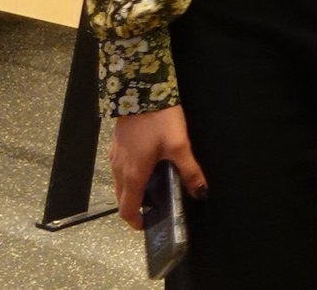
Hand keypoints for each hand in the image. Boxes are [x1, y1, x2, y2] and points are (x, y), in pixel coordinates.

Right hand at [110, 106, 206, 229]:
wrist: (140, 92)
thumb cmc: (158, 120)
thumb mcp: (179, 146)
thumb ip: (190, 171)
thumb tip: (201, 192)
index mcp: (133, 175)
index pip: (127, 209)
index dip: (136, 221)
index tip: (148, 224)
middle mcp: (119, 170)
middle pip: (122, 199)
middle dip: (135, 208)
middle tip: (155, 208)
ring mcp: (115, 158)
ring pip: (120, 184)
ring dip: (133, 192)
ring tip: (154, 188)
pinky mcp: (116, 147)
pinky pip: (120, 170)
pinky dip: (130, 177)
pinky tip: (147, 168)